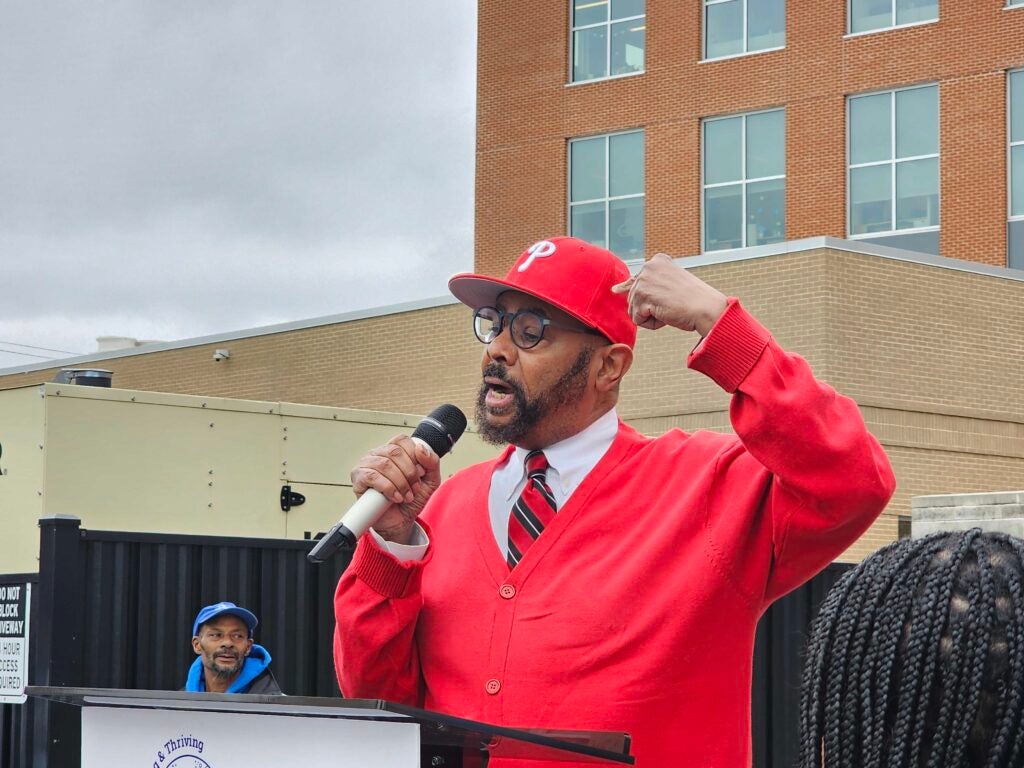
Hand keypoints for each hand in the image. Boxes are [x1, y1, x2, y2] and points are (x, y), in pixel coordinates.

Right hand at [349, 435, 441, 544]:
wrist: (400, 521)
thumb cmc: (411, 499)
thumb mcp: (430, 480)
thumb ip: (432, 462)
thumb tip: (420, 448)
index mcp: (394, 450)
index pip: (402, 440)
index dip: (414, 456)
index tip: (420, 473)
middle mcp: (378, 454)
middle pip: (395, 452)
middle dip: (409, 473)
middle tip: (414, 488)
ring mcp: (366, 465)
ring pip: (384, 464)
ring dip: (400, 483)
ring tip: (405, 495)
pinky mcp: (358, 479)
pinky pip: (372, 477)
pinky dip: (388, 488)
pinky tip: (394, 497)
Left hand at [611, 253, 726, 336]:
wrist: (707, 308)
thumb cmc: (694, 300)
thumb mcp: (669, 285)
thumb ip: (646, 284)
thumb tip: (614, 289)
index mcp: (657, 261)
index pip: (637, 281)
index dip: (646, 295)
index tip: (665, 296)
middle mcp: (648, 266)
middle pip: (634, 298)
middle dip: (650, 308)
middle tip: (673, 304)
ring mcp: (644, 280)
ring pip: (634, 310)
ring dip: (651, 316)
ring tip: (671, 309)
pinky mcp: (643, 296)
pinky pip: (638, 320)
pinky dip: (652, 324)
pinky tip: (667, 315)